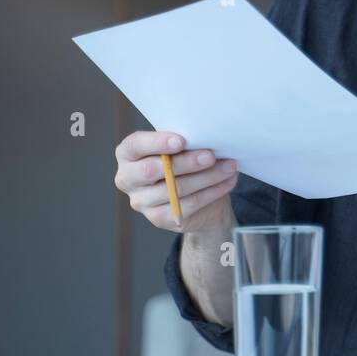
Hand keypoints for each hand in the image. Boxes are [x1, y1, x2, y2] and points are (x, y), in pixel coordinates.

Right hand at [113, 131, 237, 233]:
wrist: (196, 196)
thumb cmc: (185, 161)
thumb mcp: (181, 147)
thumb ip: (183, 142)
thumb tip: (204, 136)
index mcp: (128, 154)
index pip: (135, 146)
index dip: (157, 142)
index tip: (182, 141)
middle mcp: (127, 178)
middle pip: (152, 170)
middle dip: (186, 162)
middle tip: (211, 156)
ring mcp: (141, 201)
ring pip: (175, 189)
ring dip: (207, 177)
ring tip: (229, 167)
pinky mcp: (158, 218)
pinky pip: (188, 205)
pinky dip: (212, 192)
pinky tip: (227, 181)